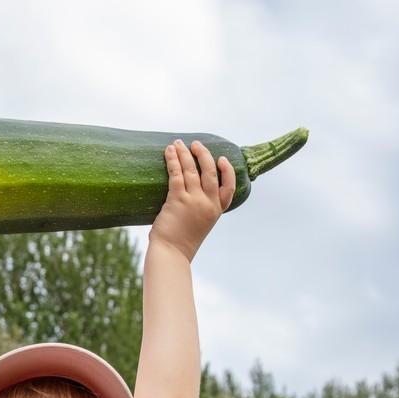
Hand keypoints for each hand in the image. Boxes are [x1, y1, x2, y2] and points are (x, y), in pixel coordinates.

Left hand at [148, 139, 235, 262]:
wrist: (171, 254)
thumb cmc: (180, 243)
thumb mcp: (196, 225)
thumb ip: (198, 210)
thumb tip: (187, 195)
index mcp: (215, 212)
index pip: (229, 188)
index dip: (228, 171)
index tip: (222, 159)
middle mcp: (208, 204)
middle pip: (211, 173)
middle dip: (204, 155)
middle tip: (196, 144)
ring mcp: (194, 201)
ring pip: (192, 170)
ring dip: (185, 154)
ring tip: (178, 143)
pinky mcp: (178, 200)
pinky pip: (177, 174)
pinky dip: (173, 160)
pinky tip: (169, 151)